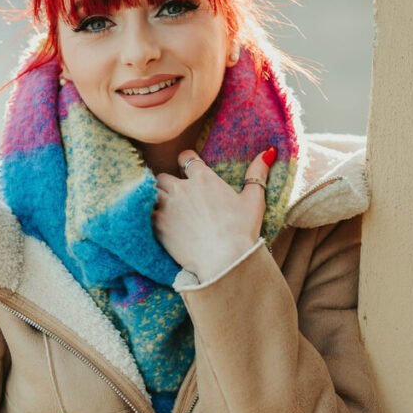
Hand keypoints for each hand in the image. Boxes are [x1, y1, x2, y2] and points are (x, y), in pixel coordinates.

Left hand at [152, 147, 275, 280]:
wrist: (224, 260)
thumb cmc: (242, 231)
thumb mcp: (254, 200)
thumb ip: (257, 173)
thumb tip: (267, 152)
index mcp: (203, 178)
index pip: (186, 157)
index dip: (186, 162)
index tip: (188, 170)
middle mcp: (181, 187)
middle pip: (164, 176)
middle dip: (169, 184)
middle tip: (177, 198)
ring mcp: (166, 205)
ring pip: (152, 192)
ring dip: (157, 198)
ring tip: (165, 210)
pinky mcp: (157, 224)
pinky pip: (145, 212)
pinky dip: (149, 216)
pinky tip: (157, 224)